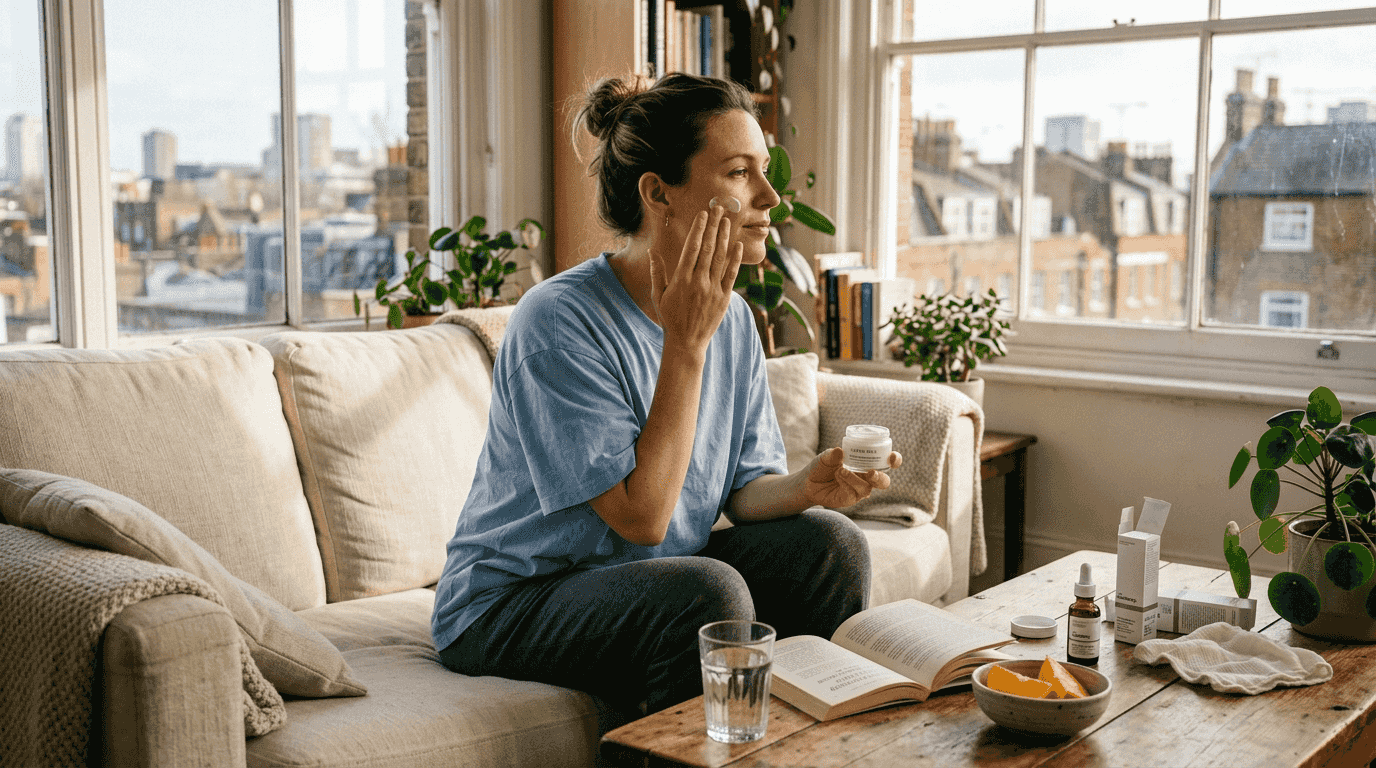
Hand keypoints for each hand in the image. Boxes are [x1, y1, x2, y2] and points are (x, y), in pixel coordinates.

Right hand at [649, 205, 743, 350]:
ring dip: (724, 237)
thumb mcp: (658, 295)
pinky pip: (731, 275)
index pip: (691, 248)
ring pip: (720, 258)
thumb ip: (656, 272)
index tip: (703, 215)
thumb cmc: (669, 318)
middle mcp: (698, 282)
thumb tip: (652, 251)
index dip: (698, 229)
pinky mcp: (724, 298)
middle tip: (718, 209)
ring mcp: (713, 290)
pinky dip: (735, 259)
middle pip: (707, 248)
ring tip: (727, 221)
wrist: (686, 342)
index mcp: (681, 279)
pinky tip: (737, 245)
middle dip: (713, 226)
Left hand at [803, 447, 902, 509]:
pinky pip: (853, 493)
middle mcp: (866, 478)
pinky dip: (846, 483)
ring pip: (867, 488)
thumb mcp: (826, 456)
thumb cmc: (822, 466)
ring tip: (841, 470)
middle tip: (871, 472)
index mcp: (867, 463)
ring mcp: (859, 490)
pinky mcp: (850, 499)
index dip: (895, 460)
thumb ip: (833, 454)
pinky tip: (838, 477)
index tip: (892, 458)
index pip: (887, 462)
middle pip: (884, 481)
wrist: (808, 482)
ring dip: (855, 478)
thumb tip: (839, 451)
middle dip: (881, 477)